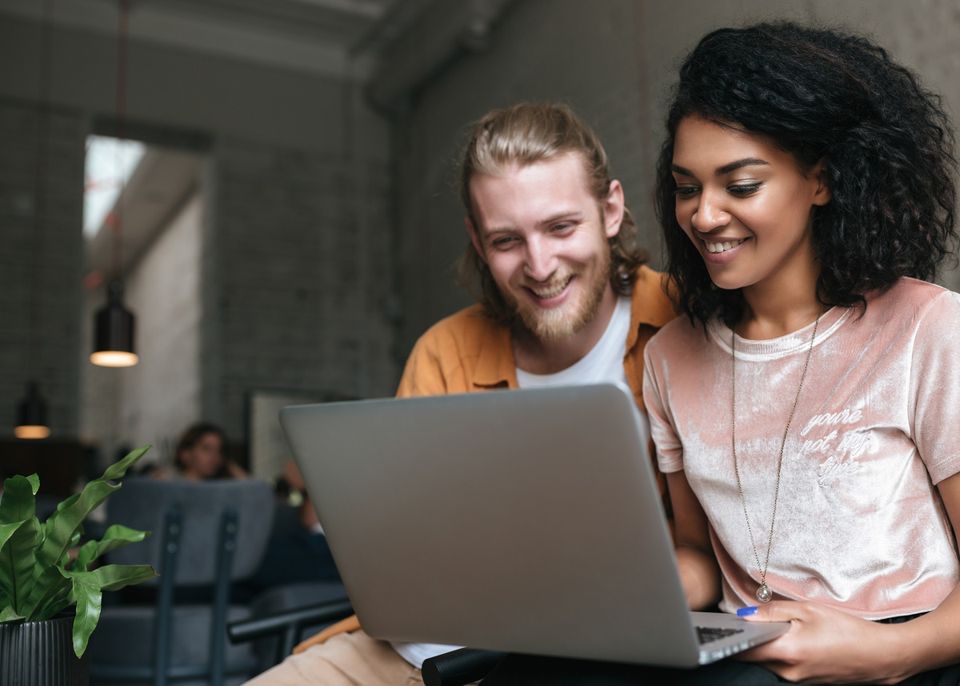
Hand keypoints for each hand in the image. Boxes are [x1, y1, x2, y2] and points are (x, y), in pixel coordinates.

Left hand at [737, 600, 907, 683]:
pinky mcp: (807, 683)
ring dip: (770, 645)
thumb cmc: (848, 630)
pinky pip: (785, 667)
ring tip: (786, 627)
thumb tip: (746, 613)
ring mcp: (798, 681)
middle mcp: (789, 672)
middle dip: (753, 638)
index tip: (727, 623)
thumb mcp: (809, 610)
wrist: (882, 655)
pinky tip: (798, 639)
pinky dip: (784, 652)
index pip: (744, 649)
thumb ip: (773, 611)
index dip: (734, 635)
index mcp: (787, 653)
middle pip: (755, 655)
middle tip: (759, 618)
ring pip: (770, 661)